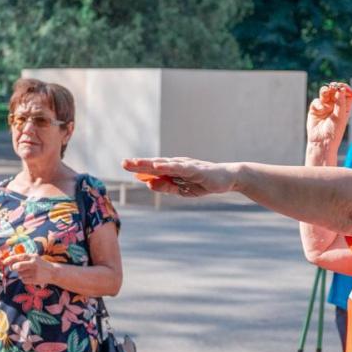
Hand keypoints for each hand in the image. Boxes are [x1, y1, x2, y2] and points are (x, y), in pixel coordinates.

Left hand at [6, 253, 53, 287]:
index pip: (19, 257)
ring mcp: (35, 272)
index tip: (4, 262)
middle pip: (18, 266)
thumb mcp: (34, 258)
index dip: (10, 259)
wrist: (53, 272)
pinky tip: (30, 277)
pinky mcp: (35, 279)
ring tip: (28, 272)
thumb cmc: (40, 264)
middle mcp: (34, 263)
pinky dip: (24, 279)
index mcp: (32, 256)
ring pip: (20, 274)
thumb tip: (10, 255)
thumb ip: (23, 257)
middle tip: (13, 268)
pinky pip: (23, 280)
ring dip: (21, 274)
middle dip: (13, 267)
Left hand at [121, 157, 238, 197]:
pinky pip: (180, 168)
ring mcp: (186, 165)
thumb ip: (166, 186)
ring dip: (150, 163)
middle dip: (140, 164)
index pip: (154, 169)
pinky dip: (168, 166)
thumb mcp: (182, 189)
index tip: (125, 165)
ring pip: (165, 164)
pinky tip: (158, 166)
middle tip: (124, 162)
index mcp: (174, 170)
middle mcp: (178, 164)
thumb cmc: (204, 183)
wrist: (227, 179)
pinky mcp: (196, 169)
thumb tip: (149, 184)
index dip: (139, 167)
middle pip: (156, 164)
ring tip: (137, 163)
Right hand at [307, 83, 351, 147]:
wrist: (322, 142)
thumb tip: (342, 89)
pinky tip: (321, 110)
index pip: (346, 93)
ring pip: (325, 93)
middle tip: (333, 86)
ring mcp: (324, 106)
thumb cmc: (334, 132)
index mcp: (344, 106)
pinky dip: (319, 103)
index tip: (342, 87)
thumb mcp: (340, 117)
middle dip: (333, 87)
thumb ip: (341, 102)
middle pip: (334, 91)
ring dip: (325, 91)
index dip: (344, 88)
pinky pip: (316, 101)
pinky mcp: (315, 109)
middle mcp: (334, 105)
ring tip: (326, 93)